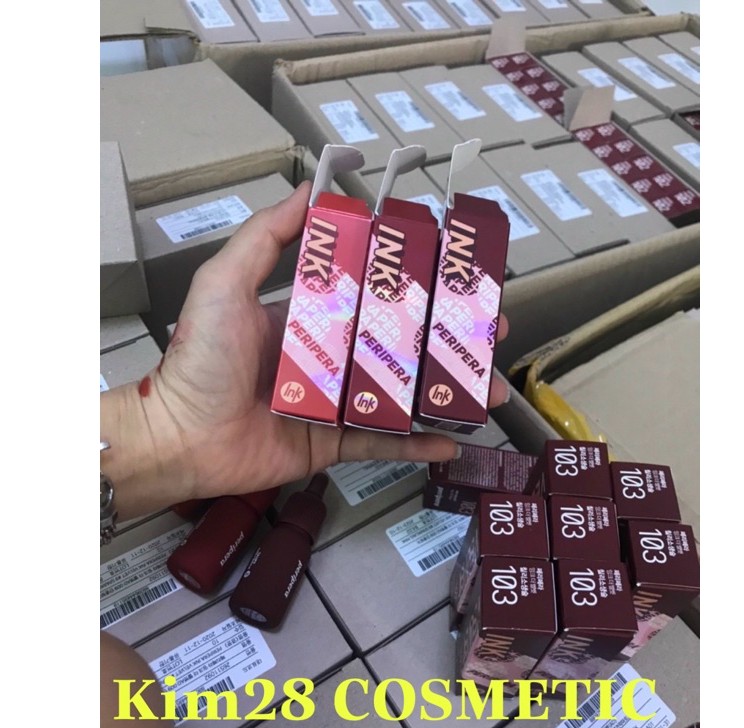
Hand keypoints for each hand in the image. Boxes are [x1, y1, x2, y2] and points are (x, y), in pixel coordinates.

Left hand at [100, 183, 510, 519]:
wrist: (178, 437)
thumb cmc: (200, 358)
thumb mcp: (226, 283)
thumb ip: (266, 238)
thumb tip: (310, 189)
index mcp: (311, 317)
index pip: (374, 295)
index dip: (417, 287)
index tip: (456, 278)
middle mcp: (330, 357)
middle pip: (400, 345)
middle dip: (447, 341)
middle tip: (489, 336)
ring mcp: (335, 403)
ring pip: (401, 395)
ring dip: (445, 394)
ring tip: (487, 391)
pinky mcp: (332, 444)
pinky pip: (381, 443)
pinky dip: (416, 444)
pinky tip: (453, 442)